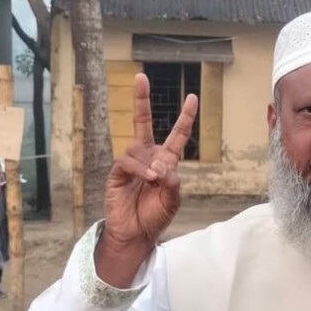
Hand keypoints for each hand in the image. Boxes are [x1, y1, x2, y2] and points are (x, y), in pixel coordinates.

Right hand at [103, 73, 197, 250]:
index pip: (177, 135)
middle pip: (143, 122)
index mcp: (166, 161)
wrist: (136, 234)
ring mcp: (132, 163)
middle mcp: (148, 157)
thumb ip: (171, 180)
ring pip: (138, 148)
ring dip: (149, 163)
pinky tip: (146, 179)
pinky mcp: (118, 173)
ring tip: (154, 181)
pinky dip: (138, 169)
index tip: (192, 98)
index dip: (185, 117)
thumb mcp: (173, 199)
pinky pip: (127, 161)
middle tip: (140, 77)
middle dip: (141, 100)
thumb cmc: (155, 216)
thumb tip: (160, 165)